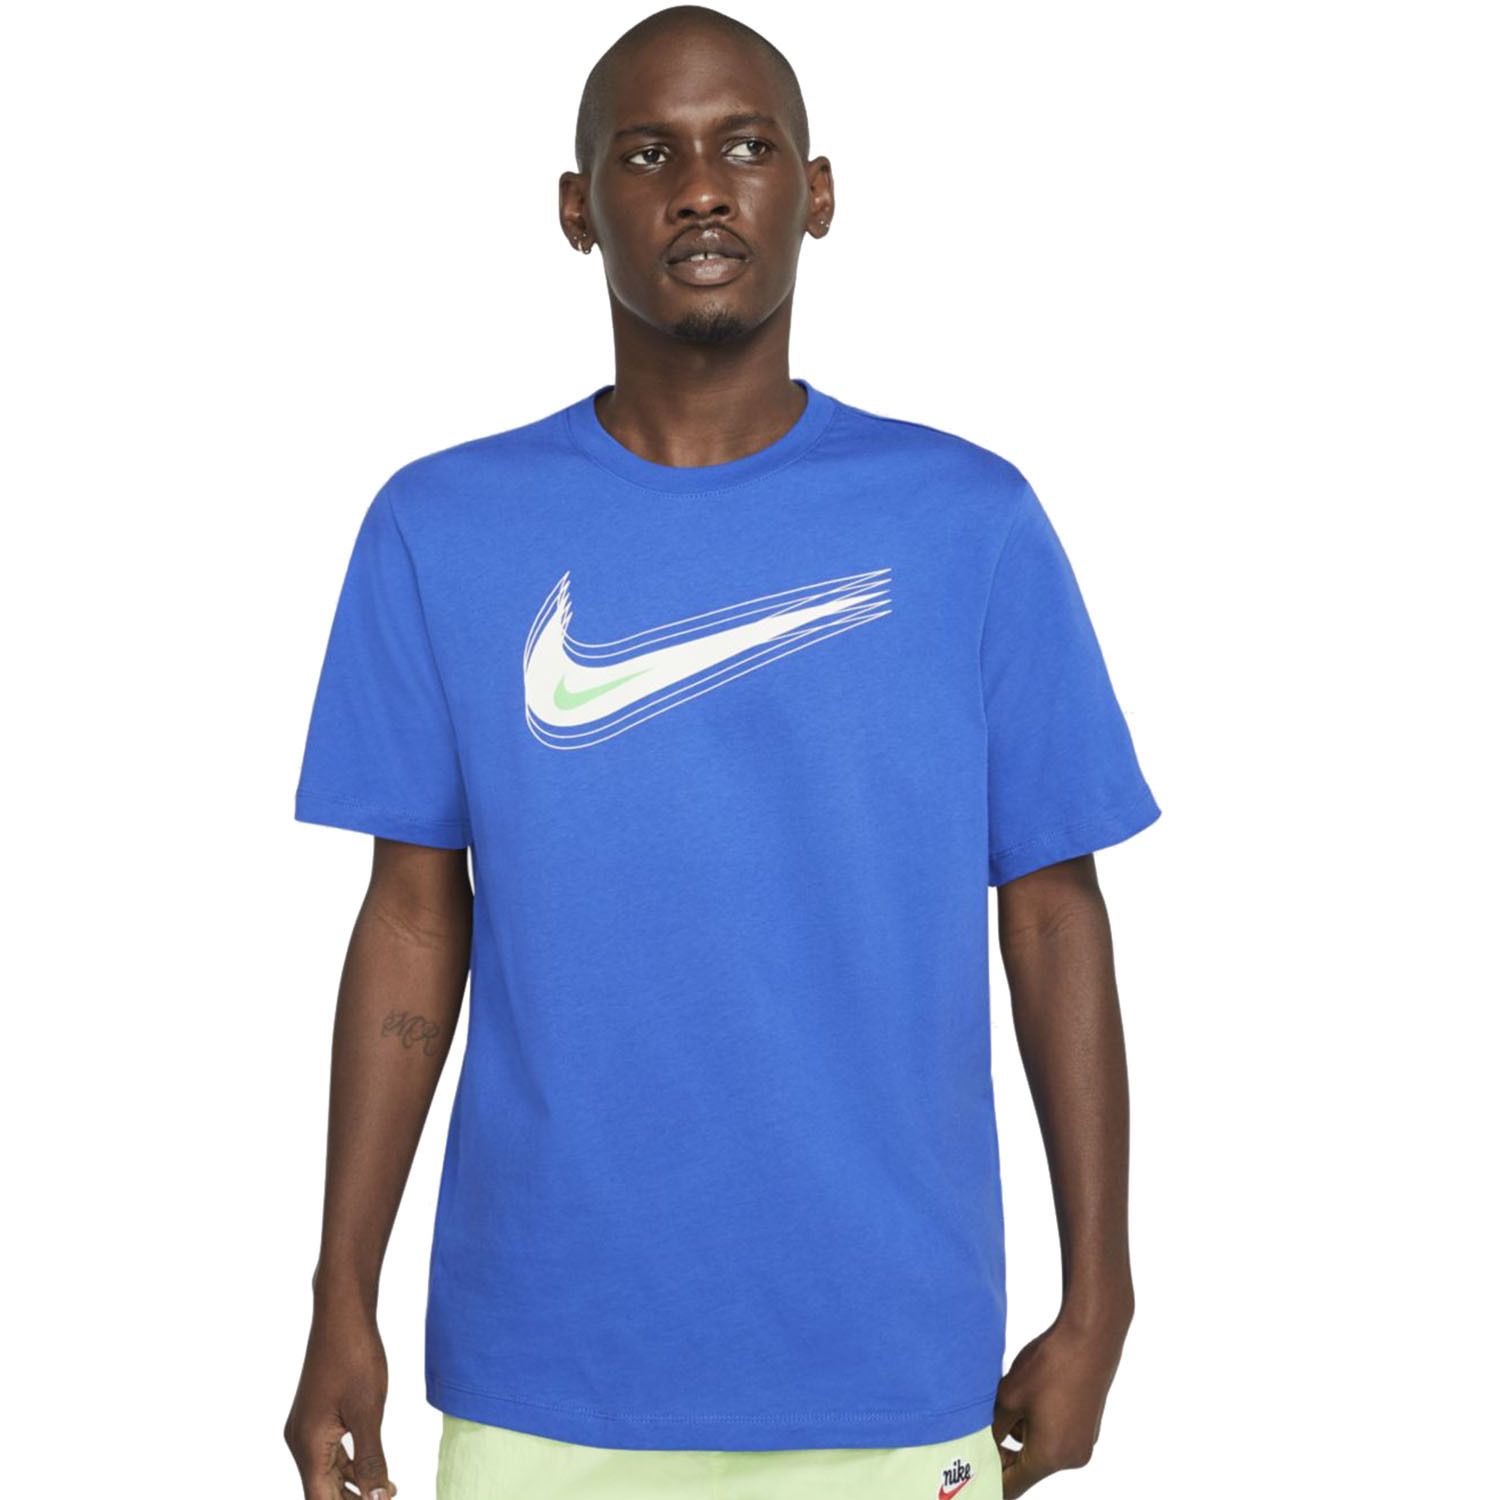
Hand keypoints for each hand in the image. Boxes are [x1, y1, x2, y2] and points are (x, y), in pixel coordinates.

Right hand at [284, 1289, 398, 1499]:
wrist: (342, 1315)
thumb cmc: (355, 1357)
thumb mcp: (368, 1412)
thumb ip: (372, 1460)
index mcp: (308, 1445)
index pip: (321, 1499)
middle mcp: (300, 1441)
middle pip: (322, 1490)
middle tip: (388, 1498)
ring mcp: (306, 1428)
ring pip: (327, 1471)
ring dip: (354, 1485)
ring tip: (388, 1490)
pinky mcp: (316, 1416)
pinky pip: (331, 1452)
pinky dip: (351, 1464)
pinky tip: (373, 1470)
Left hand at [991, 1308, 1129, 1496]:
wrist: (1089, 1337)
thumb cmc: (1048, 1366)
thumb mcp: (1009, 1397)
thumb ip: (993, 1428)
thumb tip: (982, 1444)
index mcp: (1050, 1456)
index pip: (1013, 1484)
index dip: (989, 1478)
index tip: (973, 1470)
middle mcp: (1071, 1457)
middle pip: (1027, 1468)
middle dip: (1004, 1451)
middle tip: (980, 1429)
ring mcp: (1083, 1442)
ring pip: (1041, 1449)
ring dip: (1021, 1433)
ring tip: (1009, 1400)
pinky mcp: (1089, 1426)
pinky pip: (1057, 1436)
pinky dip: (1040, 1425)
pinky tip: (1030, 1396)